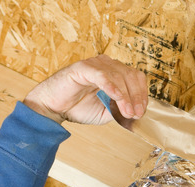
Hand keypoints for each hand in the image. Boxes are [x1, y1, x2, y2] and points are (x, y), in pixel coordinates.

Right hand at [23, 55, 147, 124]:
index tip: (141, 111)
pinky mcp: (82, 68)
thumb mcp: (106, 112)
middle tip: (135, 114)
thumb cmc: (77, 108)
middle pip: (130, 75)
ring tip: (127, 112)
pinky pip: (101, 74)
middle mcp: (106, 65)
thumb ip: (120, 109)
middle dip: (136, 96)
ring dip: (126, 96)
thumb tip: (136, 112)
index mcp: (114, 73)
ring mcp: (95, 65)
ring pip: (118, 75)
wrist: (52, 108)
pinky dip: (111, 86)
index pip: (136, 77)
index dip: (142, 94)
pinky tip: (116, 97)